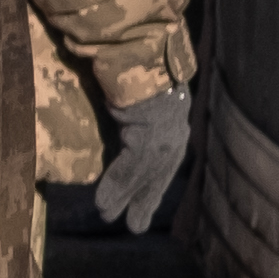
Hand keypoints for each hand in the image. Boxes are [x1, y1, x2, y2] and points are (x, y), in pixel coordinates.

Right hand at [90, 80, 198, 235]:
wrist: (138, 49)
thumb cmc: (134, 70)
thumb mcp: (138, 102)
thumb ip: (134, 122)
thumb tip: (121, 132)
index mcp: (174, 124)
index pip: (165, 164)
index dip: (153, 187)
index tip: (144, 206)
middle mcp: (174, 130)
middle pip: (158, 174)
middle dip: (146, 200)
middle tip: (135, 227)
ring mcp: (165, 133)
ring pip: (144, 174)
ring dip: (125, 198)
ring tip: (108, 216)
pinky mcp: (150, 133)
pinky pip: (132, 165)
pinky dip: (117, 186)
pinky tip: (104, 203)